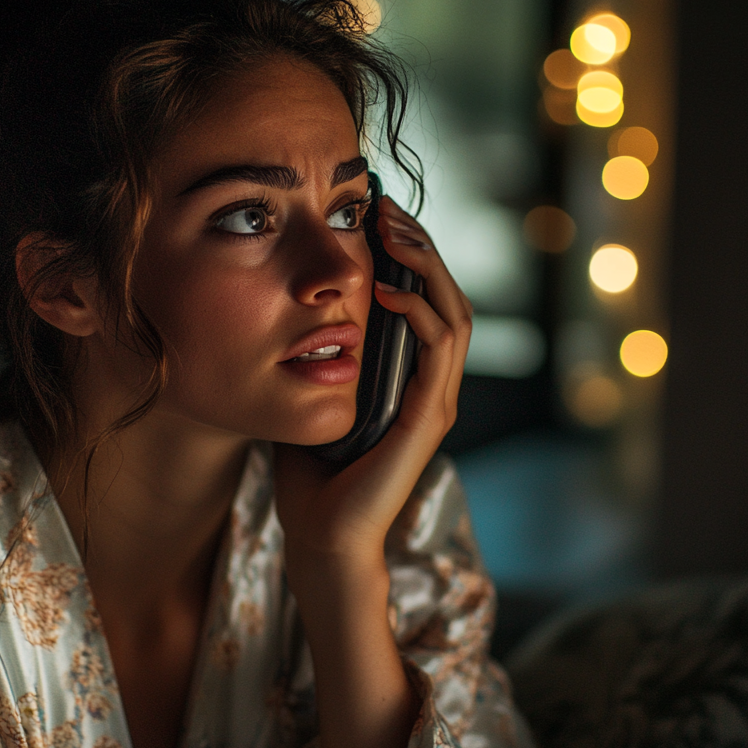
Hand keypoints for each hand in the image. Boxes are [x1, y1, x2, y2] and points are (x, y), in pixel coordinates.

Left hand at [274, 194, 472, 599]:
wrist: (319, 537)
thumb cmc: (311, 475)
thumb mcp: (314, 397)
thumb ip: (318, 357)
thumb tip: (293, 312)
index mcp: (407, 378)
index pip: (424, 301)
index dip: (406, 255)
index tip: (374, 215)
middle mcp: (430, 386)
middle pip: (447, 297)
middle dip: (420, 247)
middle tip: (387, 209)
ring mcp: (434, 402)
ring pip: (454, 314)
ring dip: (426, 268)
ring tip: (392, 234)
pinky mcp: (427, 419)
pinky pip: (438, 350)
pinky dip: (418, 313)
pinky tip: (386, 291)